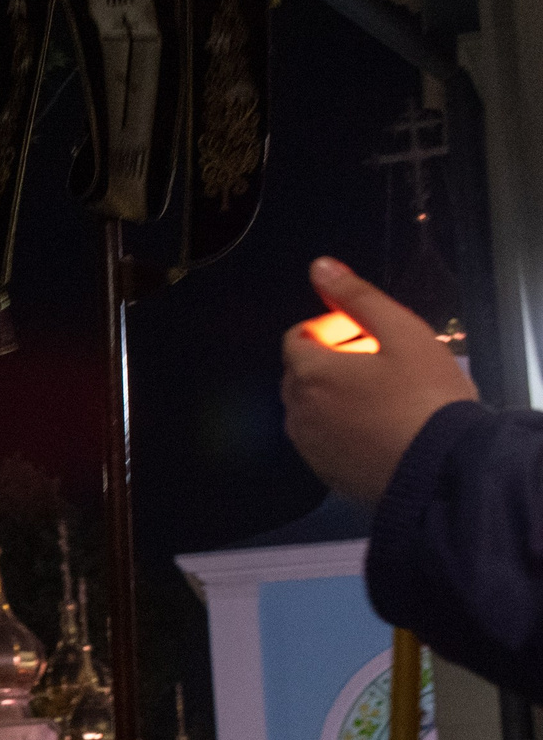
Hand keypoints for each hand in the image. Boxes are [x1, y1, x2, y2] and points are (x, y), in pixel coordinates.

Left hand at [280, 258, 477, 503]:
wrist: (441, 470)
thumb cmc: (426, 397)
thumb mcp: (402, 333)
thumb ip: (357, 298)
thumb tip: (320, 267)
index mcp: (310, 373)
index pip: (297, 338)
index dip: (330, 328)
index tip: (365, 334)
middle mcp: (297, 411)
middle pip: (299, 373)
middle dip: (330, 360)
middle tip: (379, 362)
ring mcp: (308, 446)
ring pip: (308, 407)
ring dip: (333, 394)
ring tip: (382, 394)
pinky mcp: (324, 473)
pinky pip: (321, 438)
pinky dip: (339, 425)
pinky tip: (377, 426)